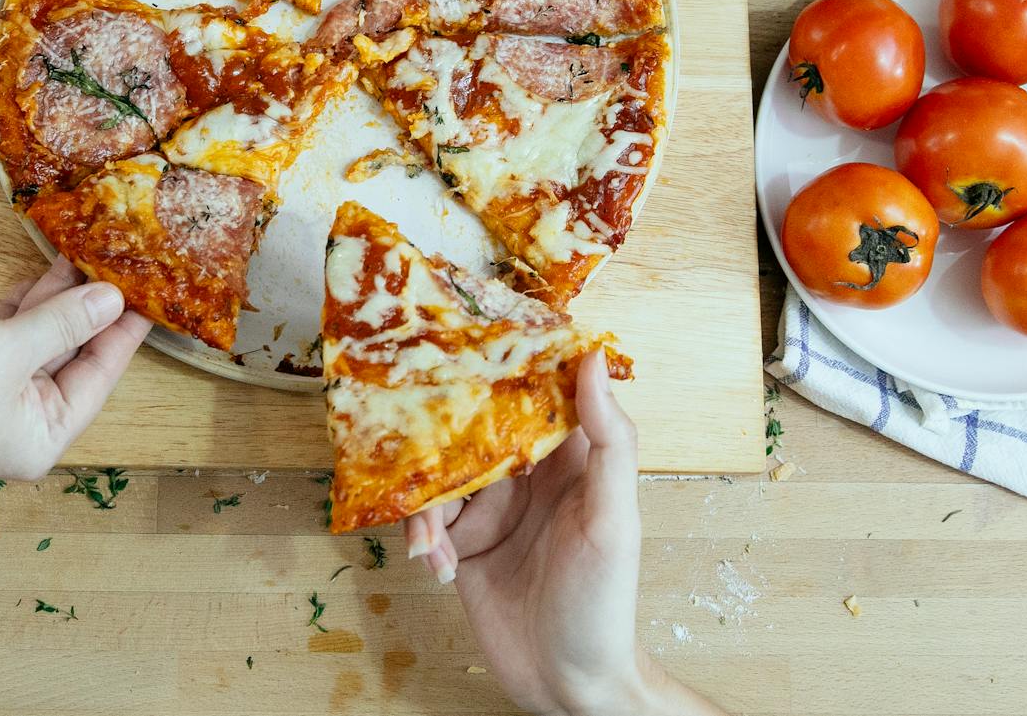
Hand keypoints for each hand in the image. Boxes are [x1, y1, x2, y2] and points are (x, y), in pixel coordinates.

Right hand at [0, 257, 151, 481]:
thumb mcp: (8, 353)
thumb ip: (62, 323)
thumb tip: (111, 299)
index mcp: (44, 433)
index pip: (100, 375)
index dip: (124, 332)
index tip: (150, 293)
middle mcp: (22, 418)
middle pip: (70, 355)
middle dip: (89, 308)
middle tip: (118, 260)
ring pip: (36, 339)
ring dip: (55, 299)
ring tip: (85, 253)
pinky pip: (3, 333)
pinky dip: (20, 304)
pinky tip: (43, 273)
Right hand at [405, 354, 722, 715]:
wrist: (568, 686)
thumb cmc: (605, 606)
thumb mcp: (613, 521)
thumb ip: (610, 442)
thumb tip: (591, 360)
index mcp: (568, 460)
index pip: (534, 394)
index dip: (502, 367)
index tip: (466, 344)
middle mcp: (526, 478)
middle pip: (471, 431)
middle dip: (438, 439)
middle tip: (413, 444)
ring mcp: (491, 512)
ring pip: (439, 475)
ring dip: (426, 505)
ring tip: (434, 544)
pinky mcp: (460, 546)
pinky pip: (425, 520)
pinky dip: (422, 538)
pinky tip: (437, 566)